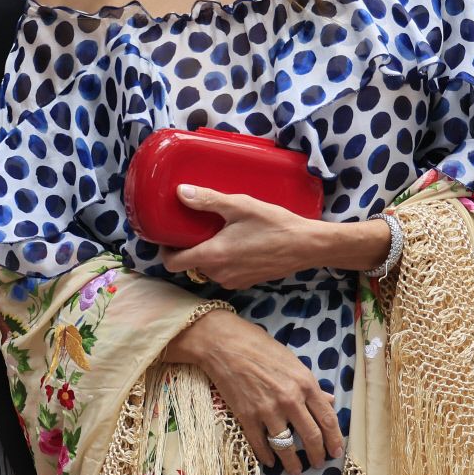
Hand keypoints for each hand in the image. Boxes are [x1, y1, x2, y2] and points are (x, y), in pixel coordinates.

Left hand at [161, 186, 323, 289]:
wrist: (308, 246)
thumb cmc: (274, 224)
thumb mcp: (240, 206)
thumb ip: (208, 200)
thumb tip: (181, 192)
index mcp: (212, 256)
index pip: (172, 264)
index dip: (165, 251)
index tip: (168, 236)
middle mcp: (219, 274)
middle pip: (189, 265)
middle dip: (188, 248)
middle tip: (195, 228)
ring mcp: (233, 281)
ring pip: (208, 270)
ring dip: (207, 255)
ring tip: (217, 233)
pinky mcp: (247, 282)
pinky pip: (225, 273)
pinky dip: (224, 261)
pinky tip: (236, 244)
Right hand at [163, 309, 341, 473]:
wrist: (224, 344)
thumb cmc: (259, 347)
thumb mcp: (293, 362)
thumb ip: (311, 385)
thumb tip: (329, 402)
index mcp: (306, 384)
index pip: (328, 419)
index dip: (334, 439)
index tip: (335, 451)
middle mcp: (290, 400)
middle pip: (311, 436)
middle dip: (317, 455)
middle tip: (318, 464)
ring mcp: (267, 410)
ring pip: (286, 445)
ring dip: (292, 462)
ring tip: (296, 470)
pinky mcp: (246, 415)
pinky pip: (259, 443)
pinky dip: (266, 456)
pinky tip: (270, 462)